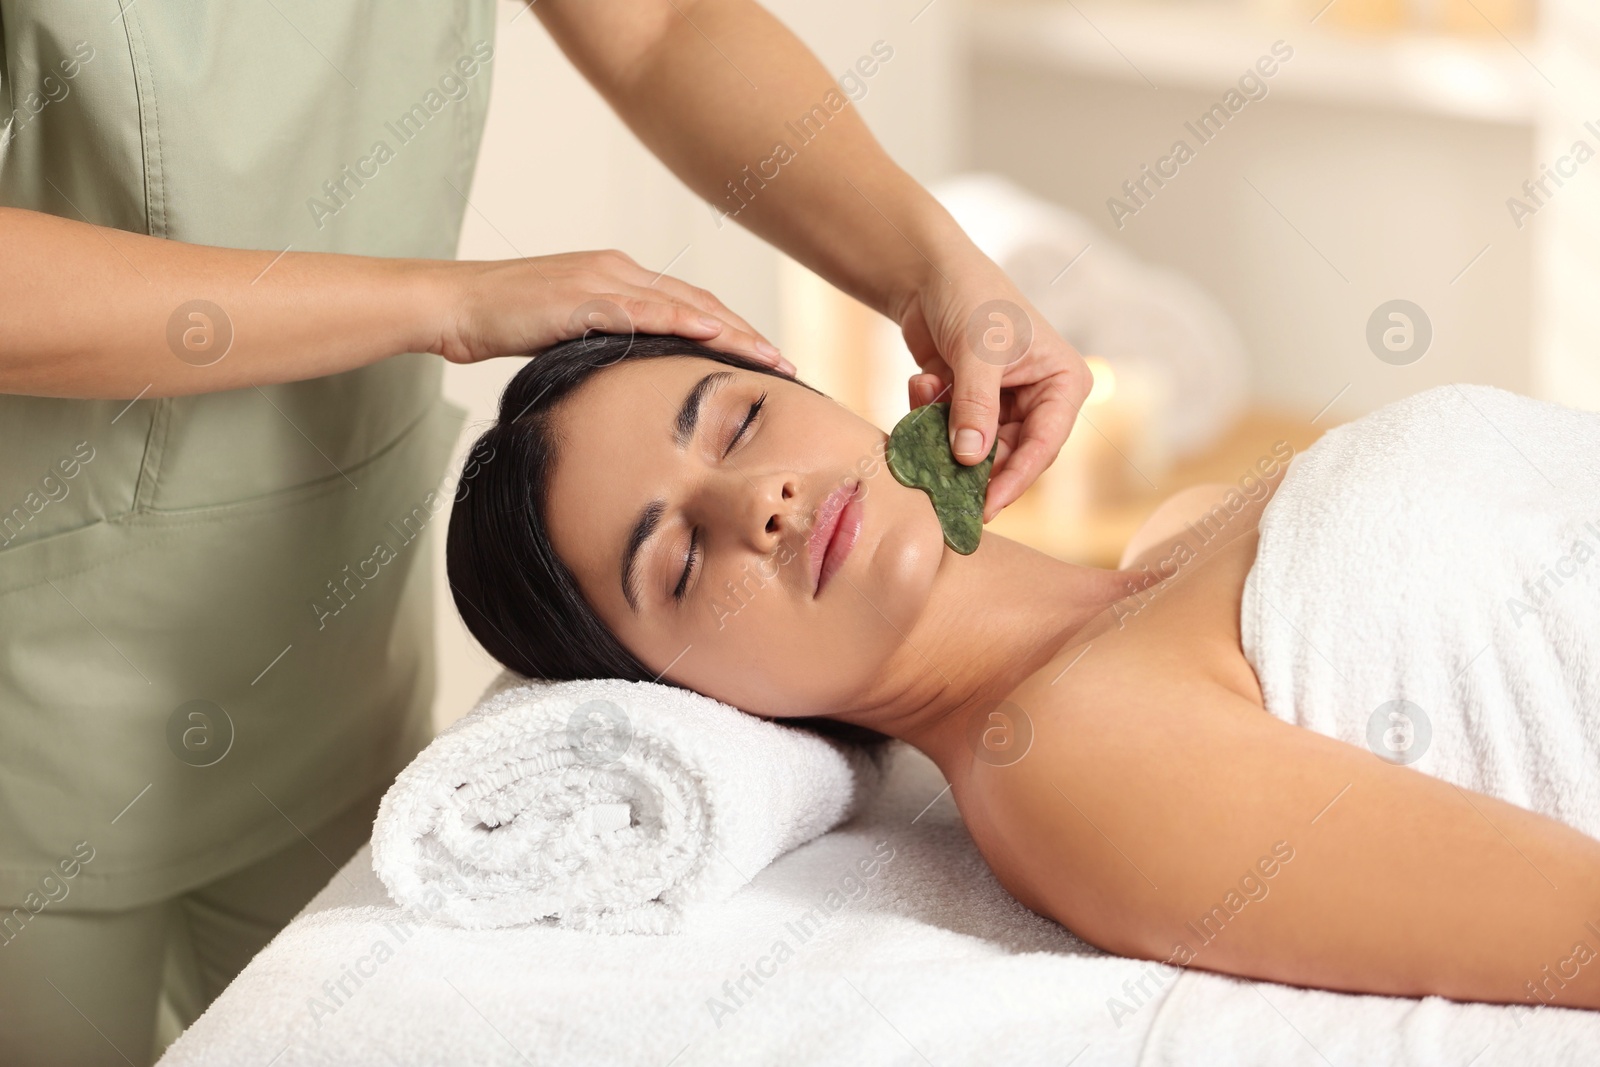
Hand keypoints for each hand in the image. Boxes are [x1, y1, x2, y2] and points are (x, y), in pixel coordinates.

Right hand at [428, 249, 792, 373]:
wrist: (452, 304)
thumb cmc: (502, 324)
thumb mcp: (567, 338)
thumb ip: (606, 348)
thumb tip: (637, 381)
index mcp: (618, 278)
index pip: (691, 305)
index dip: (734, 333)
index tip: (768, 363)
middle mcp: (617, 270)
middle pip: (700, 302)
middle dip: (749, 335)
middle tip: (788, 367)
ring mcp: (600, 280)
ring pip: (683, 304)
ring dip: (732, 332)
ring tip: (768, 360)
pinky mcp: (580, 296)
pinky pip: (641, 308)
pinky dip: (681, 321)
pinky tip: (712, 335)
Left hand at [899, 256, 1089, 521]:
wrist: (929, 274)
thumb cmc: (970, 297)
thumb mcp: (977, 351)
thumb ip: (974, 406)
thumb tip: (969, 459)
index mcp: (1062, 385)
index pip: (1044, 445)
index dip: (1014, 479)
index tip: (985, 506)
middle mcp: (1039, 401)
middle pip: (1009, 457)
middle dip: (971, 466)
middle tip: (940, 483)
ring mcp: (1002, 406)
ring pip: (975, 451)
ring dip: (944, 436)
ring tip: (926, 394)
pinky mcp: (968, 408)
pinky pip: (949, 435)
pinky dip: (929, 419)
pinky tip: (921, 380)